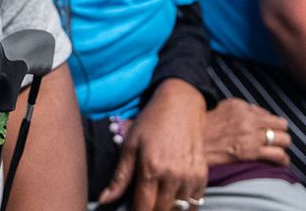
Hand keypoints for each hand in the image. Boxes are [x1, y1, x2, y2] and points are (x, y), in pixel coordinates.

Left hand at [97, 79, 206, 210]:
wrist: (181, 105)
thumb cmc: (151, 123)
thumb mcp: (130, 145)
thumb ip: (119, 177)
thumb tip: (103, 200)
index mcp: (151, 169)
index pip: (144, 208)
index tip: (132, 210)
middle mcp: (173, 176)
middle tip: (143, 204)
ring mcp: (190, 176)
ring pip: (179, 210)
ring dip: (167, 209)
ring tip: (157, 201)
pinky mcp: (202, 175)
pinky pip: (195, 202)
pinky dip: (184, 206)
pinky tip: (173, 199)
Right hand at [203, 98, 290, 166]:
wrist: (194, 146)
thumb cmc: (204, 130)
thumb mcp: (220, 110)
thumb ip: (239, 109)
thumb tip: (258, 113)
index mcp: (239, 106)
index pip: (266, 113)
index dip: (268, 123)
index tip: (266, 130)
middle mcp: (248, 119)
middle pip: (281, 124)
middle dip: (280, 133)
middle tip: (277, 140)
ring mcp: (251, 135)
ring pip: (284, 139)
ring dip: (283, 145)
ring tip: (279, 150)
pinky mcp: (251, 152)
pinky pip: (278, 155)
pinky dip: (282, 159)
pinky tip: (280, 161)